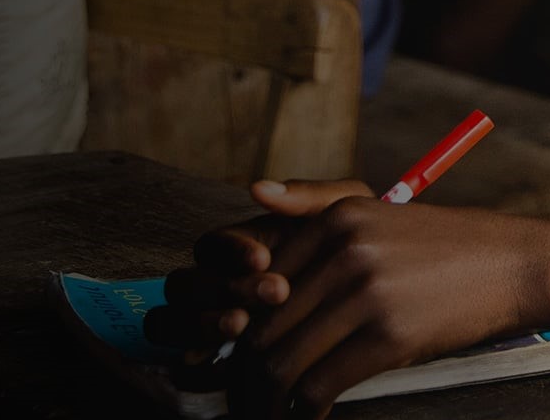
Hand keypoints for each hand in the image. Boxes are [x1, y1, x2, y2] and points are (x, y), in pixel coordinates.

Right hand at [147, 179, 372, 353]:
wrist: (380, 300)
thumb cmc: (356, 255)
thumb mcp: (345, 218)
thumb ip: (308, 196)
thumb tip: (258, 188)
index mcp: (237, 249)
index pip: (210, 246)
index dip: (229, 251)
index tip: (263, 258)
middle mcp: (213, 284)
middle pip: (184, 284)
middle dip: (221, 289)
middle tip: (271, 293)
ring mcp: (205, 322)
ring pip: (170, 320)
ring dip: (200, 323)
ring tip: (243, 324)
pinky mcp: (209, 360)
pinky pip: (180, 361)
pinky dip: (196, 359)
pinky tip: (230, 359)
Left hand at [230, 200, 549, 418]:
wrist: (519, 264)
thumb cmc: (449, 247)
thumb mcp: (383, 213)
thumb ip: (316, 206)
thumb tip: (256, 193)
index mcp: (337, 216)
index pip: (254, 281)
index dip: (238, 328)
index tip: (237, 357)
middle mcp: (346, 248)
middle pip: (261, 326)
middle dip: (244, 374)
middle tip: (245, 398)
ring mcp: (368, 292)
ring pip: (282, 361)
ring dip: (266, 399)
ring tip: (270, 412)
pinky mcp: (390, 335)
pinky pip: (319, 384)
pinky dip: (304, 411)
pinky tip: (311, 415)